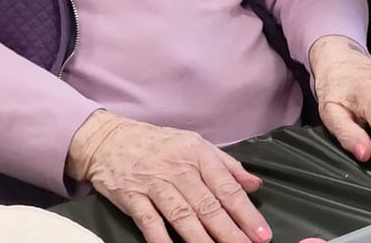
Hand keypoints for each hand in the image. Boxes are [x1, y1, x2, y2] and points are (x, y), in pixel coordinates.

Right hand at [67, 111, 271, 242]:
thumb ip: (225, 165)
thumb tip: (254, 184)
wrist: (108, 139)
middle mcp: (177, 166)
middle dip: (230, 231)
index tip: (262, 234)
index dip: (245, 211)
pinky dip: (162, 240)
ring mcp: (153, 182)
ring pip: (182, 215)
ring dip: (203, 240)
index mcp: (196, 151)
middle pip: (207, 204)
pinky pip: (150, 222)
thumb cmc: (158, 144)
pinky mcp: (132, 196)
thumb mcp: (193, 144)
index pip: (225, 185)